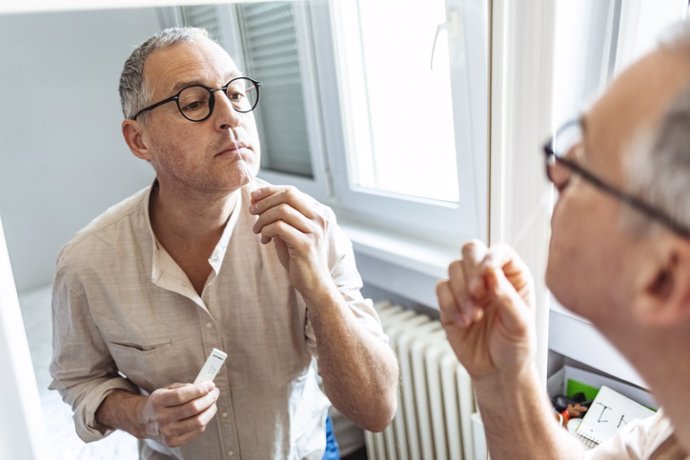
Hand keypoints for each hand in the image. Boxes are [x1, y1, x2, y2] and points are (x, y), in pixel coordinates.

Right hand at [137, 382, 218, 447]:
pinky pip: (197, 431)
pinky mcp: (173, 442)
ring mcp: (167, 432)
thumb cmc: (159, 402)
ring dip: (210, 410)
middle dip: (209, 398)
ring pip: (198, 422)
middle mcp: (161, 418)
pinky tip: (205, 414)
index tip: (210, 384)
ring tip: (213, 403)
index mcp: (157, 401)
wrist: (143, 422)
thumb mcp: (166, 390)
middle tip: (215, 392)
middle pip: (193, 409)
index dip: (199, 389)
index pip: (182, 395)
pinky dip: (205, 421)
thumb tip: (204, 387)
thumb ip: (184, 387)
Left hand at [249, 185, 331, 296]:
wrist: (314, 284)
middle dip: (265, 201)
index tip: (254, 196)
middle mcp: (318, 219)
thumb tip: (258, 200)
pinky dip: (266, 231)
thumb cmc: (299, 259)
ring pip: (281, 210)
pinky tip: (264, 241)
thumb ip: (280, 218)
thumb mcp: (289, 233)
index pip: (291, 191)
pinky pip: (279, 228)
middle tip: (252, 211)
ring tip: (257, 230)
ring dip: (263, 218)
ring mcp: (313, 232)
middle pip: (288, 195)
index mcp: (316, 214)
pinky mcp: (305, 245)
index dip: (270, 191)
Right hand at [436, 240, 535, 380]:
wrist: (496, 371)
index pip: (500, 251)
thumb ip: (507, 298)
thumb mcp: (521, 325)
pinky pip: (441, 289)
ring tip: (474, 317)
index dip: (491, 256)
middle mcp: (489, 277)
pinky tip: (463, 321)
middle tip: (476, 293)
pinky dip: (449, 305)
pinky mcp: (450, 302)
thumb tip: (492, 274)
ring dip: (461, 293)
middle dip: (471, 271)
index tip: (486, 271)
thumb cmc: (515, 348)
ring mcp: (467, 288)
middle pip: (471, 251)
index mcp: (513, 277)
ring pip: (454, 269)